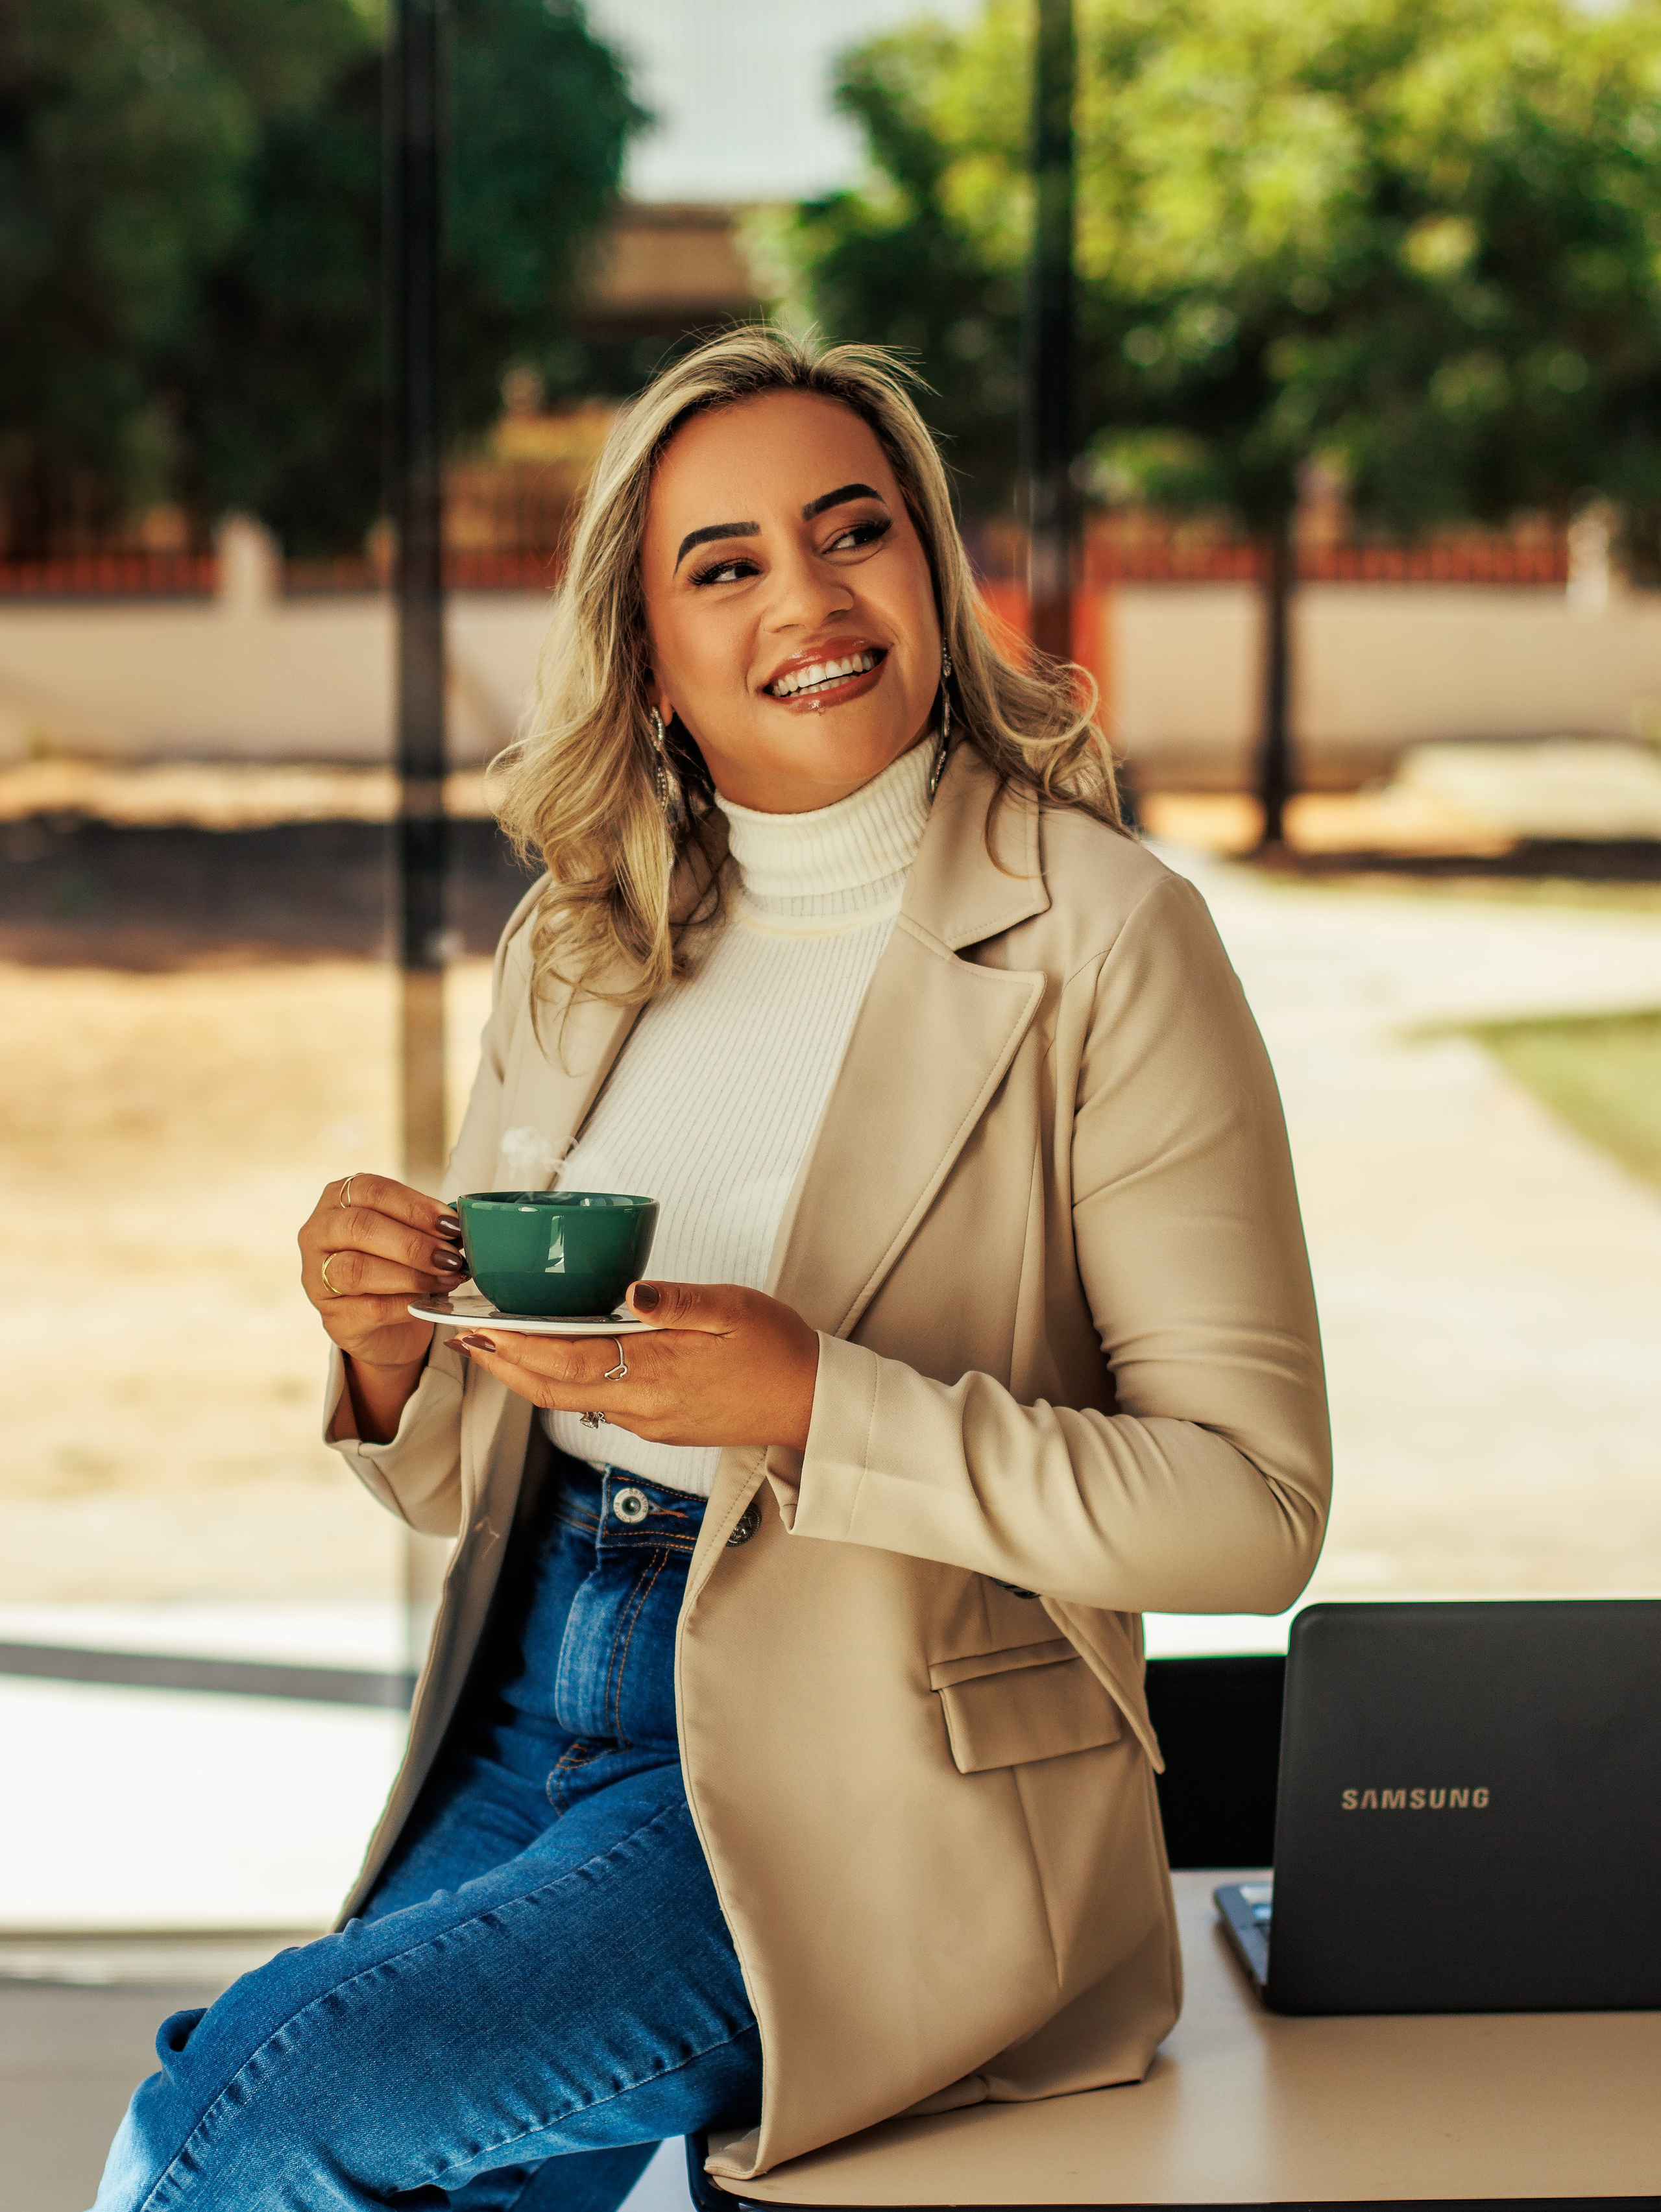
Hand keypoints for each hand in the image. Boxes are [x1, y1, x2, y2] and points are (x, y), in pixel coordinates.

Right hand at [299, 1171, 466, 1379]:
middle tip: (451, 1256)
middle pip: (359, 1227)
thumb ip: (425, 1225)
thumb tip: (457, 1225)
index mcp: (338, 1199)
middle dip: (413, 1242)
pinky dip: (408, 1303)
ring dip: (411, 1273)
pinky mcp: (333, 1317)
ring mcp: (317, 1277)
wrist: (389, 1326)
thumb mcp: (409, 1234)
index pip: (371, 1191)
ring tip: (447, 1277)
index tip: (451, 1223)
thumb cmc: (399, 1266)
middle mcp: (318, 1233)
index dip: (414, 1206)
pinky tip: (431, 1301)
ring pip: (357, 1269)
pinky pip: (370, 1308)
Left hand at [453, 1280, 819, 1453]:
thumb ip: (677, 1300)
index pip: (567, 1364)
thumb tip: (632, 1290)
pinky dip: (565, 1381)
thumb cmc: (777, 1350)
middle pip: (553, 1392)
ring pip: (571, 1401)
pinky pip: (598, 1404)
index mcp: (657, 1374)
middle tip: (467, 1339)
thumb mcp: (733, 1308)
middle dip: (505, 1366)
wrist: (810, 1403)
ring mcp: (649, 1421)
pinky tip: (559, 1357)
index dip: (516, 1348)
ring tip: (500, 1343)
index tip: (479, 1329)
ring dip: (531, 1374)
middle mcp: (644, 1407)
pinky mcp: (658, 1425)